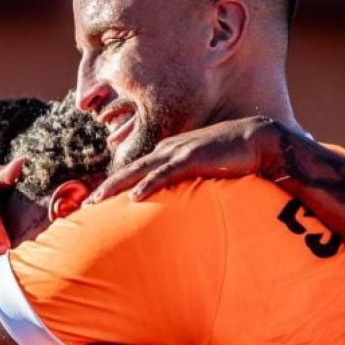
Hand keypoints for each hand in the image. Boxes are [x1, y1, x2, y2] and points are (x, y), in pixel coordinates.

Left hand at [88, 116, 277, 202]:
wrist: (258, 139)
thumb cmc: (234, 158)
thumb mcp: (205, 171)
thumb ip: (190, 184)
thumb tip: (181, 203)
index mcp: (169, 153)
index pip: (136, 170)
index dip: (116, 184)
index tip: (99, 200)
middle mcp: (168, 150)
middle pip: (130, 170)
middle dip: (106, 186)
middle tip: (87, 205)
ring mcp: (179, 152)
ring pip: (140, 170)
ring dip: (117, 186)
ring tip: (98, 201)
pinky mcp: (193, 158)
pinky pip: (165, 173)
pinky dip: (148, 184)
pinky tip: (135, 197)